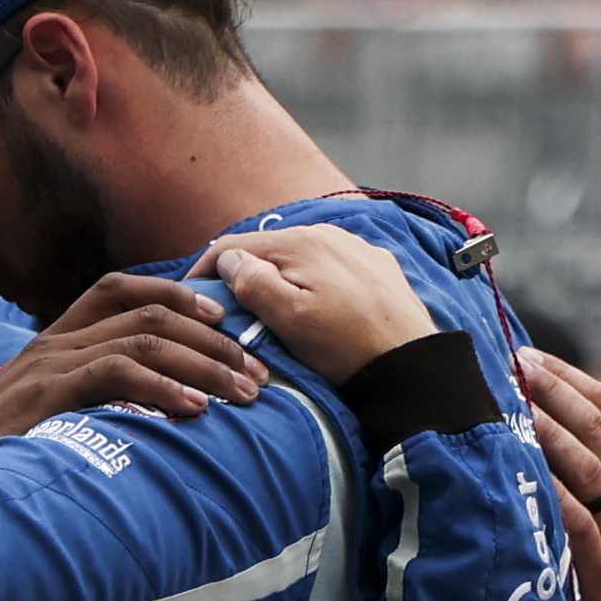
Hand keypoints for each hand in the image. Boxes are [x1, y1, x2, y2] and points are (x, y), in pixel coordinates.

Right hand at [0, 270, 267, 448]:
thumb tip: (157, 406)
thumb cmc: (4, 464)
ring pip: (141, 338)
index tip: (224, 322)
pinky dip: (161, 386)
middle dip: (212, 341)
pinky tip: (194, 409)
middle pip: (146, 313)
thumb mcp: (48, 418)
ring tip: (241, 394)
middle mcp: (50, 343)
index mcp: (52, 341)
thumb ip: (91, 400)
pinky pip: (113, 373)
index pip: (119, 289)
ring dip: (202, 364)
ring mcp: (45, 366)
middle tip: (256, 374)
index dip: (177, 295)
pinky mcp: (44, 396)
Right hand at [201, 222, 438, 378]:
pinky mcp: (376, 267)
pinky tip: (313, 308)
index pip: (233, 246)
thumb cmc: (348, 348)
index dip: (203, 270)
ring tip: (266, 311)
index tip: (187, 296)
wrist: (413, 366)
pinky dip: (310, 283)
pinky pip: (329, 267)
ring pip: (299, 257)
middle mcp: (329, 234)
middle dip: (241, 275)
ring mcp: (355, 249)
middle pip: (267, 250)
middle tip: (223, 309)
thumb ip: (255, 284)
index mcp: (300, 244)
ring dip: (277, 279)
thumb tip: (229, 261)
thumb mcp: (291, 321)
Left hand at [519, 346, 600, 600]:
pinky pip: (576, 519)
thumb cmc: (588, 558)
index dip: (562, 373)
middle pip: (594, 422)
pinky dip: (549, 494)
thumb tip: (521, 400)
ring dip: (546, 433)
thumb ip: (570, 455)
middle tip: (509, 368)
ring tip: (511, 410)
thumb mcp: (593, 499)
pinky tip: (519, 472)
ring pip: (586, 464)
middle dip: (549, 390)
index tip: (520, 353)